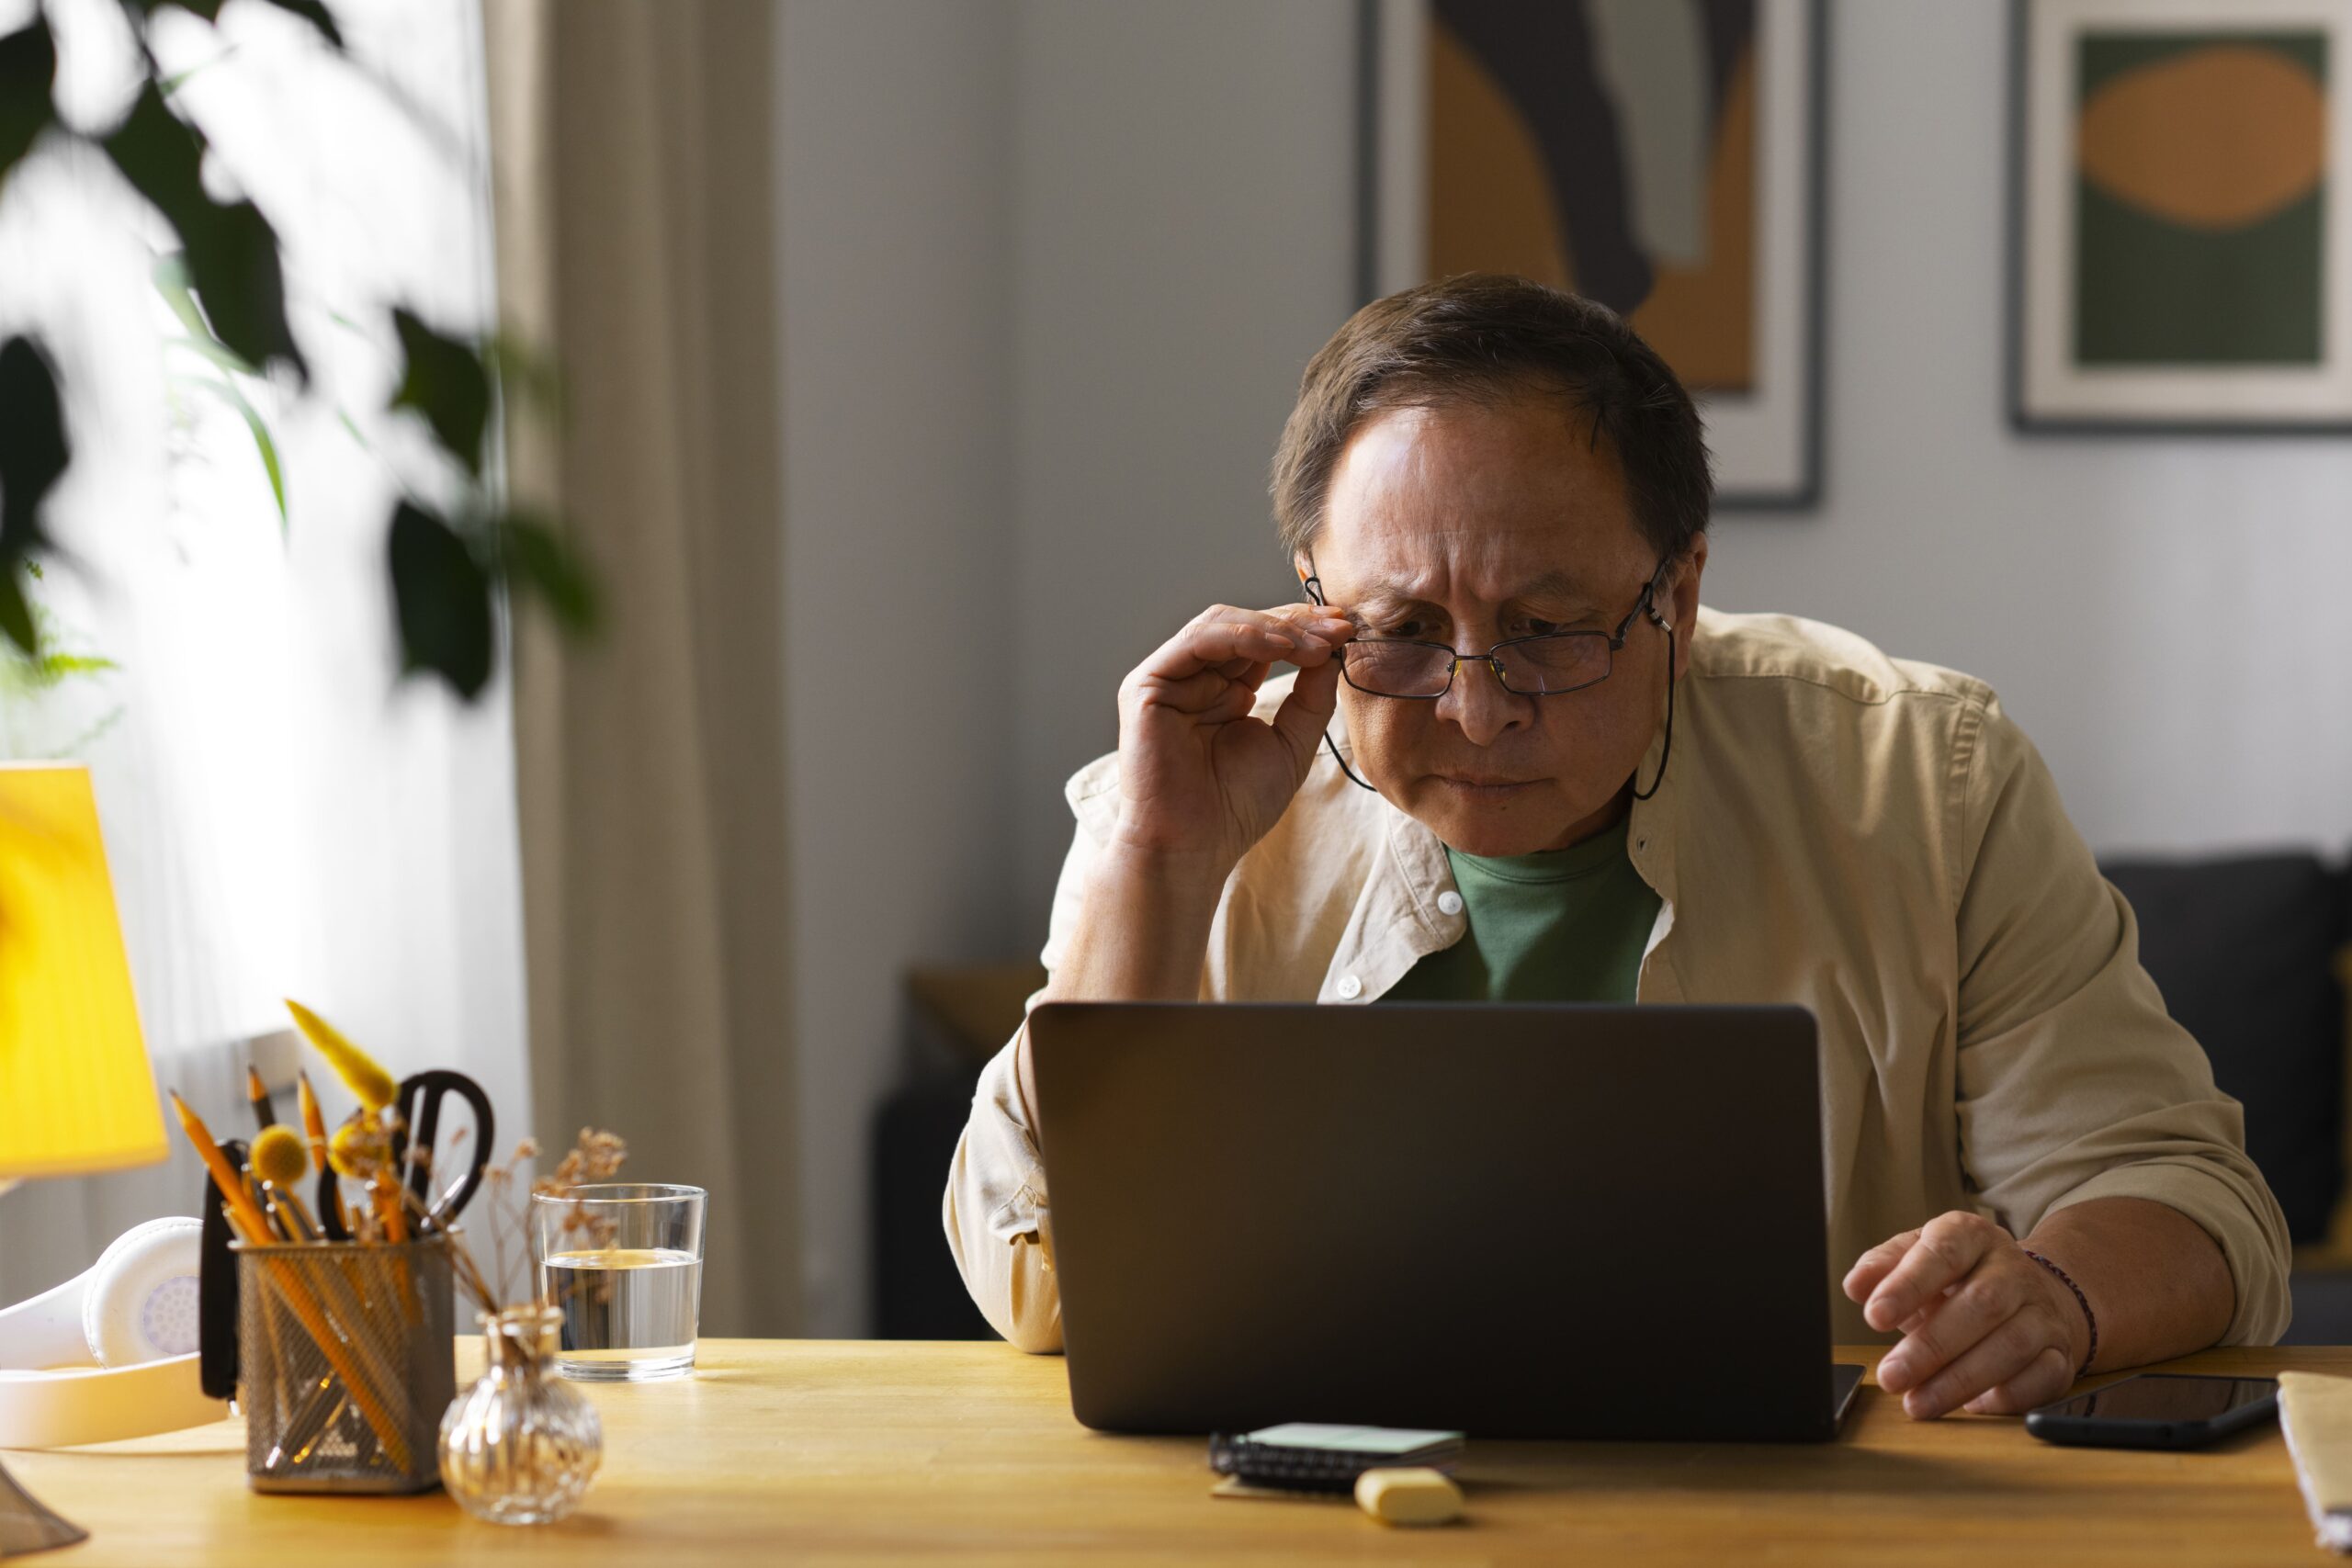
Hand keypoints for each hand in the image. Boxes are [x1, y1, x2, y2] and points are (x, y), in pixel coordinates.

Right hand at [1109, 600, 1354, 874]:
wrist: (1192, 846)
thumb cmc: (1235, 807)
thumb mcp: (1291, 744)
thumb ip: (1310, 696)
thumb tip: (1333, 649)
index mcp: (1225, 692)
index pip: (1264, 644)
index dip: (1305, 631)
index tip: (1347, 629)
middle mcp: (1196, 680)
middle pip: (1245, 626)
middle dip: (1296, 622)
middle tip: (1339, 626)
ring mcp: (1169, 680)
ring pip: (1221, 624)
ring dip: (1274, 627)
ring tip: (1316, 642)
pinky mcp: (1147, 684)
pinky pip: (1197, 641)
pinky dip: (1241, 636)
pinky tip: (1279, 646)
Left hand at [1845, 1210, 2092, 1419]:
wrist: (2027, 1291)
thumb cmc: (1956, 1277)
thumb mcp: (1916, 1257)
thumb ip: (1883, 1267)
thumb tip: (1857, 1286)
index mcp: (1972, 1236)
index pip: (1943, 1253)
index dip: (1908, 1285)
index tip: (1874, 1316)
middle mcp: (2013, 1270)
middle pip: (1981, 1305)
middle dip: (1932, 1346)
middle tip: (1891, 1377)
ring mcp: (2043, 1312)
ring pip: (2011, 1345)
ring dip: (1961, 1381)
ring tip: (1918, 1404)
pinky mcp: (2061, 1352)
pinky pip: (2044, 1377)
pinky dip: (2008, 1397)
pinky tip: (1973, 1407)